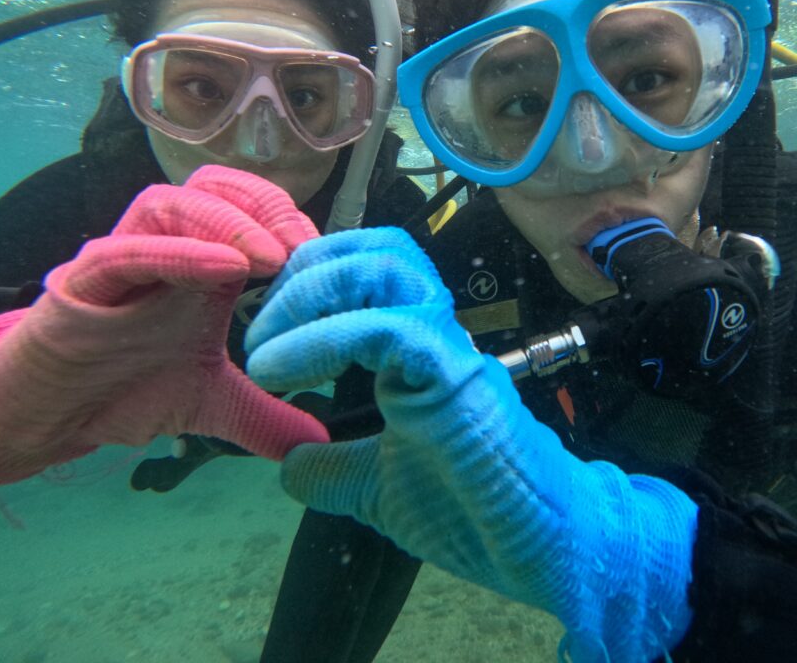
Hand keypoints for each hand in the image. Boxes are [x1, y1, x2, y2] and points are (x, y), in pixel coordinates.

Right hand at [0, 165, 328, 486]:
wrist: (50, 418)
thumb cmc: (126, 389)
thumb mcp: (210, 405)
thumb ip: (263, 417)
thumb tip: (317, 441)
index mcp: (202, 265)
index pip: (247, 209)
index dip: (288, 221)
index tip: (326, 257)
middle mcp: (165, 249)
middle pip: (214, 188)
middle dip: (265, 208)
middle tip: (303, 248)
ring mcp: (121, 259)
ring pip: (169, 204)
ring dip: (228, 223)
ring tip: (272, 259)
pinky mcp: (80, 283)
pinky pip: (126, 251)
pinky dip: (178, 252)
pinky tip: (224, 268)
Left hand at [246, 227, 697, 662]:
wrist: (539, 549)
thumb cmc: (472, 512)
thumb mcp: (377, 488)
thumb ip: (334, 469)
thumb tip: (287, 465)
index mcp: (418, 348)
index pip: (371, 269)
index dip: (311, 278)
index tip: (263, 327)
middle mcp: (435, 334)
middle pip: (378, 248)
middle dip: (305, 273)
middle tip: (256, 332)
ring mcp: (450, 348)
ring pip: (388, 267)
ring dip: (310, 295)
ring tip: (263, 353)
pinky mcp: (458, 375)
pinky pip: (390, 329)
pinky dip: (323, 340)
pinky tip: (279, 374)